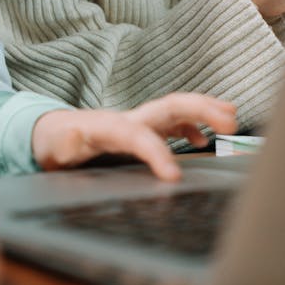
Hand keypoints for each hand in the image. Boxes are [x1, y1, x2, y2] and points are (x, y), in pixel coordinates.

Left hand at [32, 93, 236, 180]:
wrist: (52, 132)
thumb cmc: (57, 143)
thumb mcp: (56, 148)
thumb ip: (66, 146)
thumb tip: (72, 141)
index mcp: (107, 127)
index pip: (137, 134)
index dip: (157, 152)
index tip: (173, 177)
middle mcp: (128, 119)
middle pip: (167, 107)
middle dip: (199, 109)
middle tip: (230, 121)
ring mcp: (138, 121)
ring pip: (176, 110)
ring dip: (204, 110)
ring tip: (231, 119)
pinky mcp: (142, 129)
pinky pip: (172, 122)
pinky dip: (192, 125)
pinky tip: (205, 140)